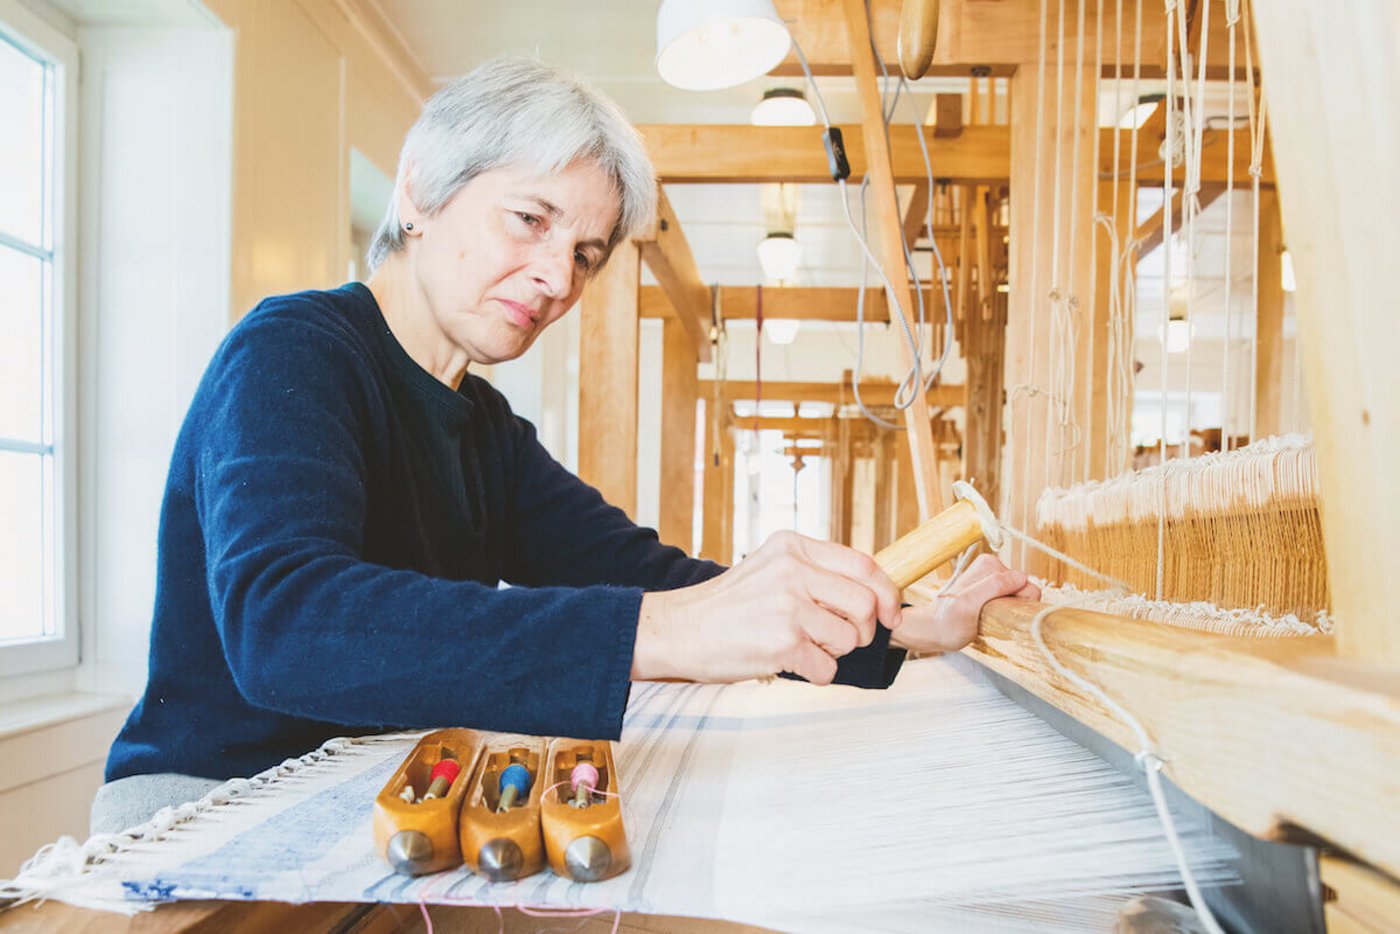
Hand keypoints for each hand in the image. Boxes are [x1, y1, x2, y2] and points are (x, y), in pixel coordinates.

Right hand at [633, 530, 903, 685]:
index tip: (890, 614)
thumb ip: (816, 571)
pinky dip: (814, 673)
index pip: (864, 564)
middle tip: (836, 638)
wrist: (680, 630)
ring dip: (832, 652)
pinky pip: (827, 668)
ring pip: (849, 639)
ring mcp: (788, 607)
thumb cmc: (729, 606)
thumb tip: (874, 593)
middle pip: (865, 605)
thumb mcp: (771, 567)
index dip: (887, 593)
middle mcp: (793, 571)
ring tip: (800, 646)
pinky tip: (789, 663)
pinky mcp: (782, 643)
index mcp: (794, 547)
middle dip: (861, 631)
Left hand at [890, 554, 1039, 653]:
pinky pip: (1014, 604)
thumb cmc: (949, 622)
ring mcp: (995, 580)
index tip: (999, 614)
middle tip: (992, 617)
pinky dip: (1006, 615)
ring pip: (1020, 599)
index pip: (1025, 583)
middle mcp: (995, 568)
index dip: (1019, 604)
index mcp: (990, 564)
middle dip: (1014, 607)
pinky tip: (990, 619)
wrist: (935, 630)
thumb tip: (1022, 577)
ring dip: (1009, 613)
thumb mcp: (968, 604)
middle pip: (1025, 591)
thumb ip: (993, 586)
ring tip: (988, 618)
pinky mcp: (995, 593)